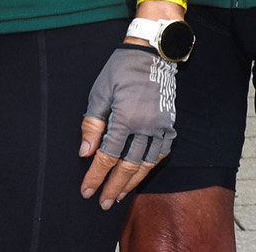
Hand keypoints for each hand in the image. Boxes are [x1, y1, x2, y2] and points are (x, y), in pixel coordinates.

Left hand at [79, 45, 176, 207]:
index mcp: (126, 118)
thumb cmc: (122, 70)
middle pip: (128, 165)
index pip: (107, 156)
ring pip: (148, 161)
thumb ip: (92, 125)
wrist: (153, 52)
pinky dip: (152, 163)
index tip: (87, 191)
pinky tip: (142, 171)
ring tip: (121, 194)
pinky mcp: (170, 121)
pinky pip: (163, 149)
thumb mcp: (100, 93)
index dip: (96, 176)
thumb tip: (85, 153)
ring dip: (134, 180)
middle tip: (104, 202)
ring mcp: (161, 124)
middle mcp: (146, 125)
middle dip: (114, 186)